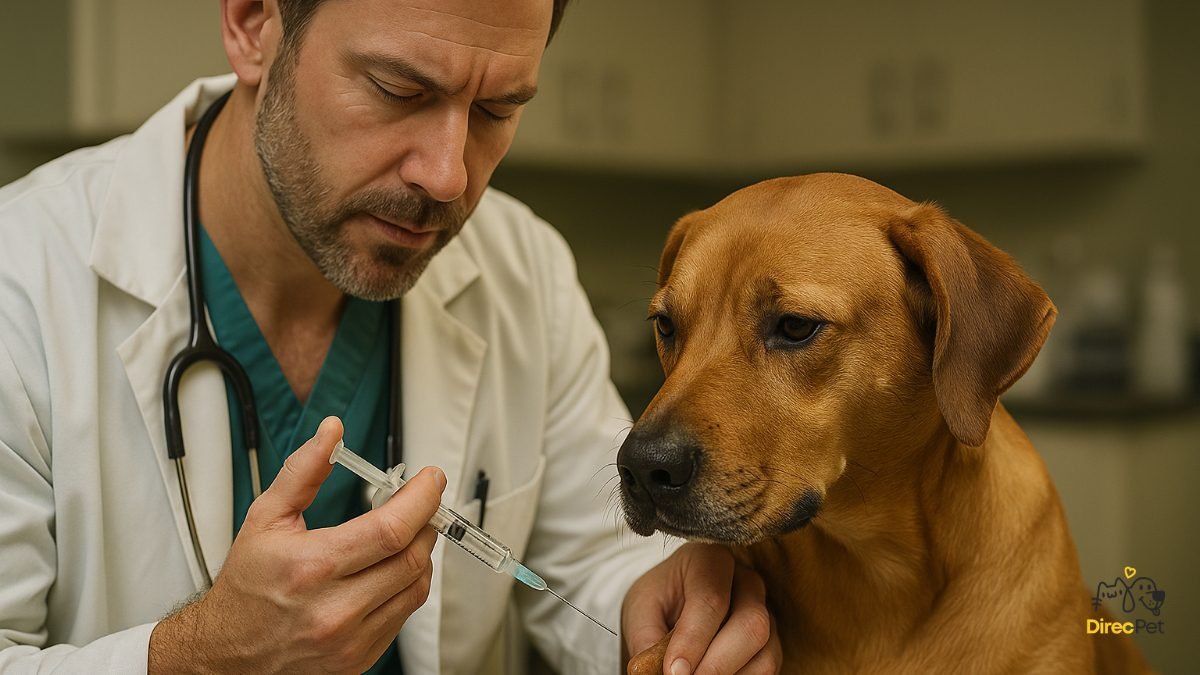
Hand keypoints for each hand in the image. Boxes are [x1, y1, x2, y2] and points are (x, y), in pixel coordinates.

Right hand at [149, 416, 444, 673]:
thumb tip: (331, 434)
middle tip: (423, 502)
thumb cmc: (247, 586)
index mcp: (312, 567)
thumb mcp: (266, 518)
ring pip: (416, 587)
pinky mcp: (361, 658)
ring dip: (422, 553)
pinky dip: (408, 585)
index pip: (391, 530)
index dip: (422, 499)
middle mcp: (335, 609)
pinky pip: (405, 615)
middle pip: (412, 558)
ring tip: (408, 533)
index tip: (430, 480)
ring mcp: (351, 640)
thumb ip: (304, 471)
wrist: (227, 651)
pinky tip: (391, 568)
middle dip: (427, 522)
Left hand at [623, 543, 780, 674]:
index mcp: (711, 560)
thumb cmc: (659, 600)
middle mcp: (747, 581)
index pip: (711, 599)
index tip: (674, 671)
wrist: (676, 601)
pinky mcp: (772, 642)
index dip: (693, 640)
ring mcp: (766, 611)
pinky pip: (768, 670)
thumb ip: (646, 639)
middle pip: (751, 624)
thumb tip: (654, 673)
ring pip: (766, 652)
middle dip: (717, 665)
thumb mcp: (641, 611)